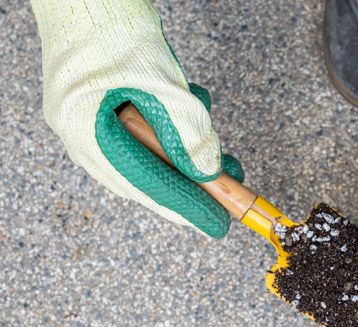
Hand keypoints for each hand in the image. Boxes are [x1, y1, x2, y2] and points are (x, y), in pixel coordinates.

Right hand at [30, 0, 243, 237]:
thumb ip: (188, 131)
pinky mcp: (101, 106)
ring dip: (186, 153)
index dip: (186, 207)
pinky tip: (193, 110)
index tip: (217, 224)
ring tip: (220, 153)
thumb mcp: (161, 83)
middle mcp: (82, 134)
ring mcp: (89, 120)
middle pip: (145, 177)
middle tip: (229, 188)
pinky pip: (142, 133)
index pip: (146, 186)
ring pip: (147, 155)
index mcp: (87, 134)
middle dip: (192, 183)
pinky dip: (173, 128)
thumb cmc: (111, 27)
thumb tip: (209, 172)